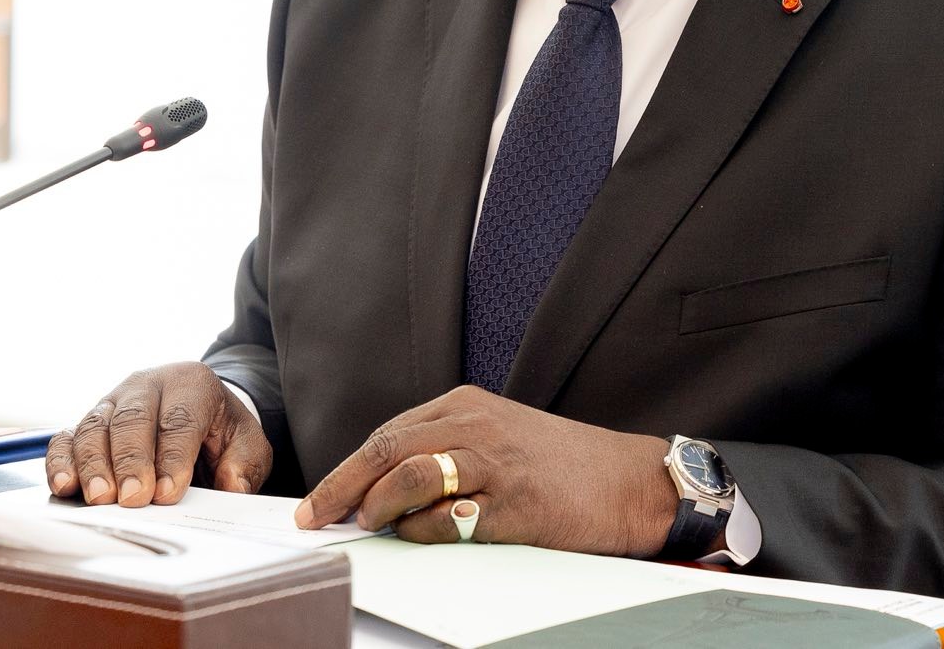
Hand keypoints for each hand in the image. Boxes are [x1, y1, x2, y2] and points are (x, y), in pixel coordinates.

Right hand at [44, 361, 273, 506]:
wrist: (199, 414)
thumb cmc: (221, 432)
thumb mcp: (247, 444)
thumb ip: (244, 464)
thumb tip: (233, 487)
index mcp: (192, 383)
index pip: (180, 419)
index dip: (173, 456)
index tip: (167, 492)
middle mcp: (147, 385)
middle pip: (133, 420)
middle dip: (132, 461)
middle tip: (132, 499)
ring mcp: (113, 401)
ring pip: (96, 426)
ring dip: (94, 464)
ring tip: (100, 498)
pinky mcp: (88, 422)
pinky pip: (66, 437)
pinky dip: (61, 460)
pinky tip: (65, 485)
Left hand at [294, 385, 676, 554]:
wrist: (629, 482)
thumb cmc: (561, 465)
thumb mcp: (500, 435)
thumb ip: (446, 448)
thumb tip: (380, 489)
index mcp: (468, 405)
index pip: (388, 434)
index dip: (347, 471)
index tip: (319, 503)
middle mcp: (478, 426)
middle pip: (387, 450)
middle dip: (341, 489)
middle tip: (315, 518)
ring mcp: (496, 463)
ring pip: (411, 476)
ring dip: (378, 507)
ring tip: (368, 526)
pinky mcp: (513, 504)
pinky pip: (448, 520)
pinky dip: (423, 533)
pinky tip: (420, 538)